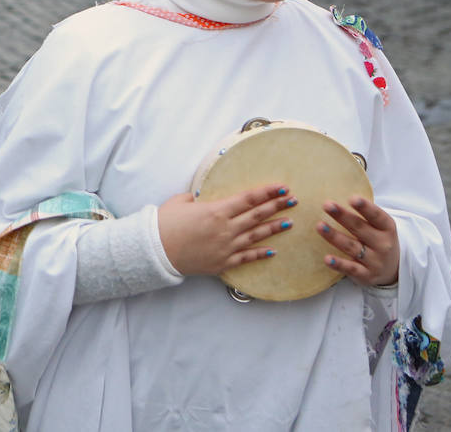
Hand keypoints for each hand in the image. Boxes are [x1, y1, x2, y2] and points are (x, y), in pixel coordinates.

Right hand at [158, 184, 296, 276]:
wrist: (156, 251)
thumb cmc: (165, 224)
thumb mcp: (179, 202)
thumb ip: (194, 199)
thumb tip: (200, 199)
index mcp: (216, 210)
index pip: (248, 199)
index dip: (267, 193)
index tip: (282, 187)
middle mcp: (226, 228)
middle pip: (257, 215)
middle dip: (277, 206)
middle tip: (294, 200)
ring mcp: (226, 247)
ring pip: (256, 235)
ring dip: (274, 228)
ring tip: (289, 222)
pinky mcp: (223, 262)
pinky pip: (246, 257)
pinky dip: (259, 254)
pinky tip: (272, 251)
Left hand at [318, 196, 400, 286]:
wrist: (393, 270)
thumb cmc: (378, 240)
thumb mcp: (379, 227)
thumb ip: (364, 215)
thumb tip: (336, 197)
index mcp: (387, 228)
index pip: (377, 216)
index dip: (365, 207)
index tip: (352, 198)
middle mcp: (383, 244)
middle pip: (360, 228)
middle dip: (343, 216)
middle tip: (327, 205)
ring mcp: (375, 261)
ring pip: (352, 247)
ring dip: (335, 236)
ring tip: (320, 226)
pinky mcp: (366, 275)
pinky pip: (351, 269)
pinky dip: (339, 264)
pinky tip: (326, 258)